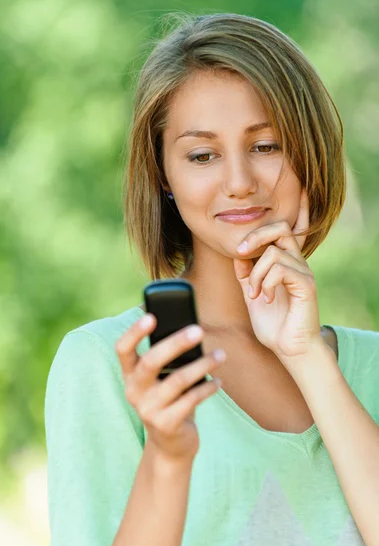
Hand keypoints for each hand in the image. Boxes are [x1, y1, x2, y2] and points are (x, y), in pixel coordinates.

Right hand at [115, 316, 223, 462]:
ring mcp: (148, 409)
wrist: (171, 444)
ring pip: (177, 380)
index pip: (123, 349)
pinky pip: (191, 400)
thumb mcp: (163, 378)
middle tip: (199, 330)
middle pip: (151, 361)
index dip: (134, 332)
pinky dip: (208, 388)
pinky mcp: (166, 424)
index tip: (151, 316)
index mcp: (130, 374)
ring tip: (221, 355)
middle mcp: (134, 391)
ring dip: (203, 364)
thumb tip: (192, 328)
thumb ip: (170, 357)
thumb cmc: (170, 398)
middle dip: (176, 343)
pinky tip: (219, 381)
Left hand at [233, 188, 324, 371]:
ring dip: (255, 273)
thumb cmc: (273, 323)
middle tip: (240, 252)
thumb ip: (247, 273)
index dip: (290, 211)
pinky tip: (263, 300)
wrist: (289, 349)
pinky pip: (280, 269)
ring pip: (274, 251)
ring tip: (253, 293)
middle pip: (279, 228)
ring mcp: (303, 272)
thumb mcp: (253, 293)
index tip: (291, 196)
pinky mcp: (306, 285)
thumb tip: (238, 254)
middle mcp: (297, 262)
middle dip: (255, 235)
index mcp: (285, 261)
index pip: (288, 229)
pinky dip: (264, 283)